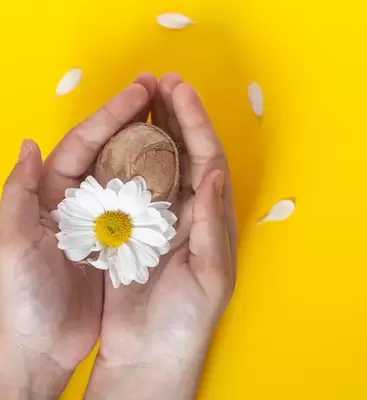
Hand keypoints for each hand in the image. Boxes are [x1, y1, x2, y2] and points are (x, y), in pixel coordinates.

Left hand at [0, 75, 154, 398]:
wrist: (43, 348)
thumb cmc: (24, 298)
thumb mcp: (10, 246)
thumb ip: (16, 195)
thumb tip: (30, 145)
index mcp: (50, 194)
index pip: (84, 143)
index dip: (112, 115)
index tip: (141, 92)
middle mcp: (77, 199)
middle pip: (110, 148)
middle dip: (136, 117)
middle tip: (165, 91)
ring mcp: (102, 218)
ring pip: (131, 171)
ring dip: (152, 143)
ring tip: (177, 117)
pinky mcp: (120, 240)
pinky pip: (144, 204)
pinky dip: (160, 182)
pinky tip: (179, 168)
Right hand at [85, 74, 236, 398]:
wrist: (151, 352)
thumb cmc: (188, 319)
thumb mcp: (211, 274)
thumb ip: (211, 224)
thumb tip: (212, 174)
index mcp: (212, 217)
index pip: (207, 159)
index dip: (196, 123)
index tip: (182, 91)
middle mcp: (189, 211)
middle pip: (184, 152)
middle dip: (175, 116)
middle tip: (160, 82)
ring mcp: (159, 217)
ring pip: (157, 162)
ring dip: (151, 129)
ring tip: (141, 97)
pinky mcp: (132, 228)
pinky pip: (129, 185)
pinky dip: (125, 158)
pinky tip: (117, 136)